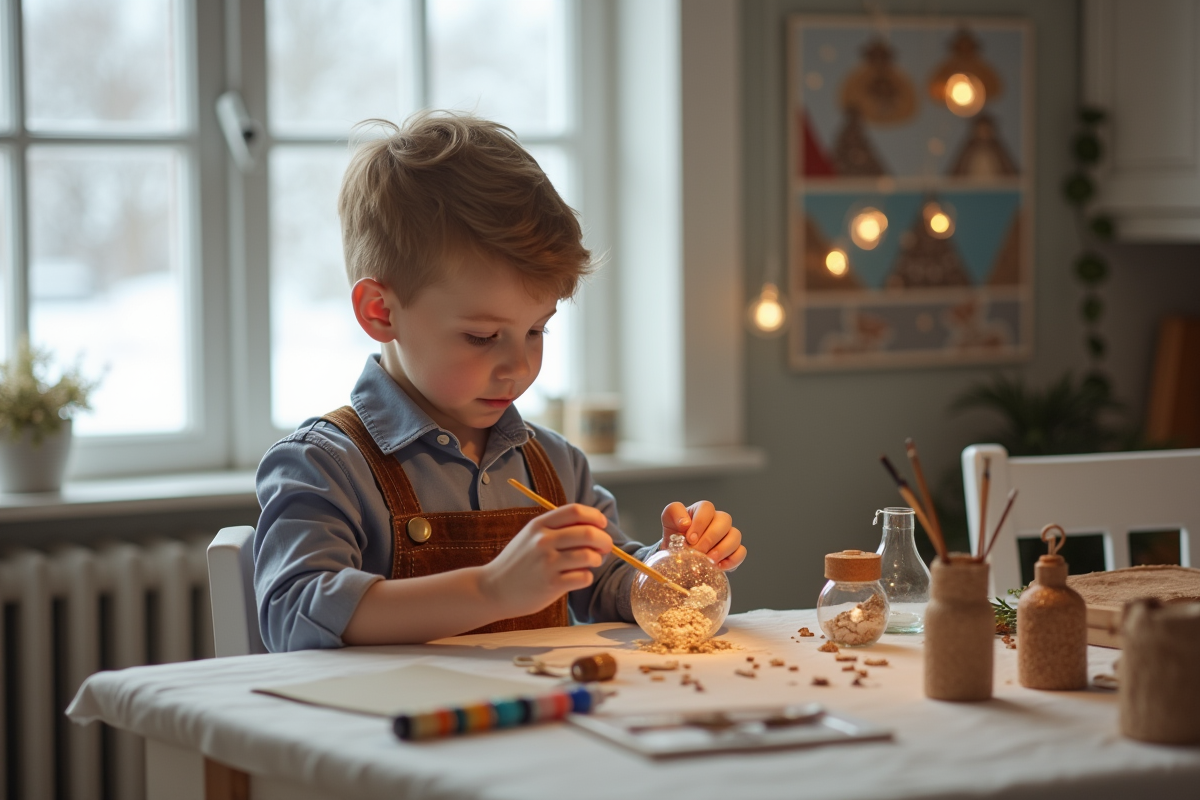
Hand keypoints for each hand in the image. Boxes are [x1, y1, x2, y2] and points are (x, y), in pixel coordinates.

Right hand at [480, 504, 612, 617]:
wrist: (493, 589)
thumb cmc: (518, 562)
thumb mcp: (530, 536)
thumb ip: (557, 528)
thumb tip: (594, 526)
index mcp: (539, 525)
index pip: (575, 511)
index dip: (595, 516)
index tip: (602, 524)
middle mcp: (543, 541)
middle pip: (588, 533)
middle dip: (604, 540)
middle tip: (606, 547)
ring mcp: (547, 563)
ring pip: (589, 556)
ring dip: (597, 560)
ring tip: (591, 563)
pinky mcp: (551, 585)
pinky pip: (583, 577)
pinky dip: (587, 577)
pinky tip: (578, 577)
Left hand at [660, 501, 745, 570]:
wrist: (679, 555)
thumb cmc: (676, 535)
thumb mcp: (668, 520)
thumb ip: (673, 513)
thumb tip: (685, 523)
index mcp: (703, 510)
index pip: (707, 508)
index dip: (700, 523)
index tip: (690, 539)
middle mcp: (718, 520)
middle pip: (725, 520)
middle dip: (710, 538)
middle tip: (697, 551)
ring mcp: (728, 535)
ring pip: (735, 536)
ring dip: (722, 549)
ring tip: (709, 560)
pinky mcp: (734, 551)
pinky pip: (741, 552)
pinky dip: (731, 560)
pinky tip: (718, 567)